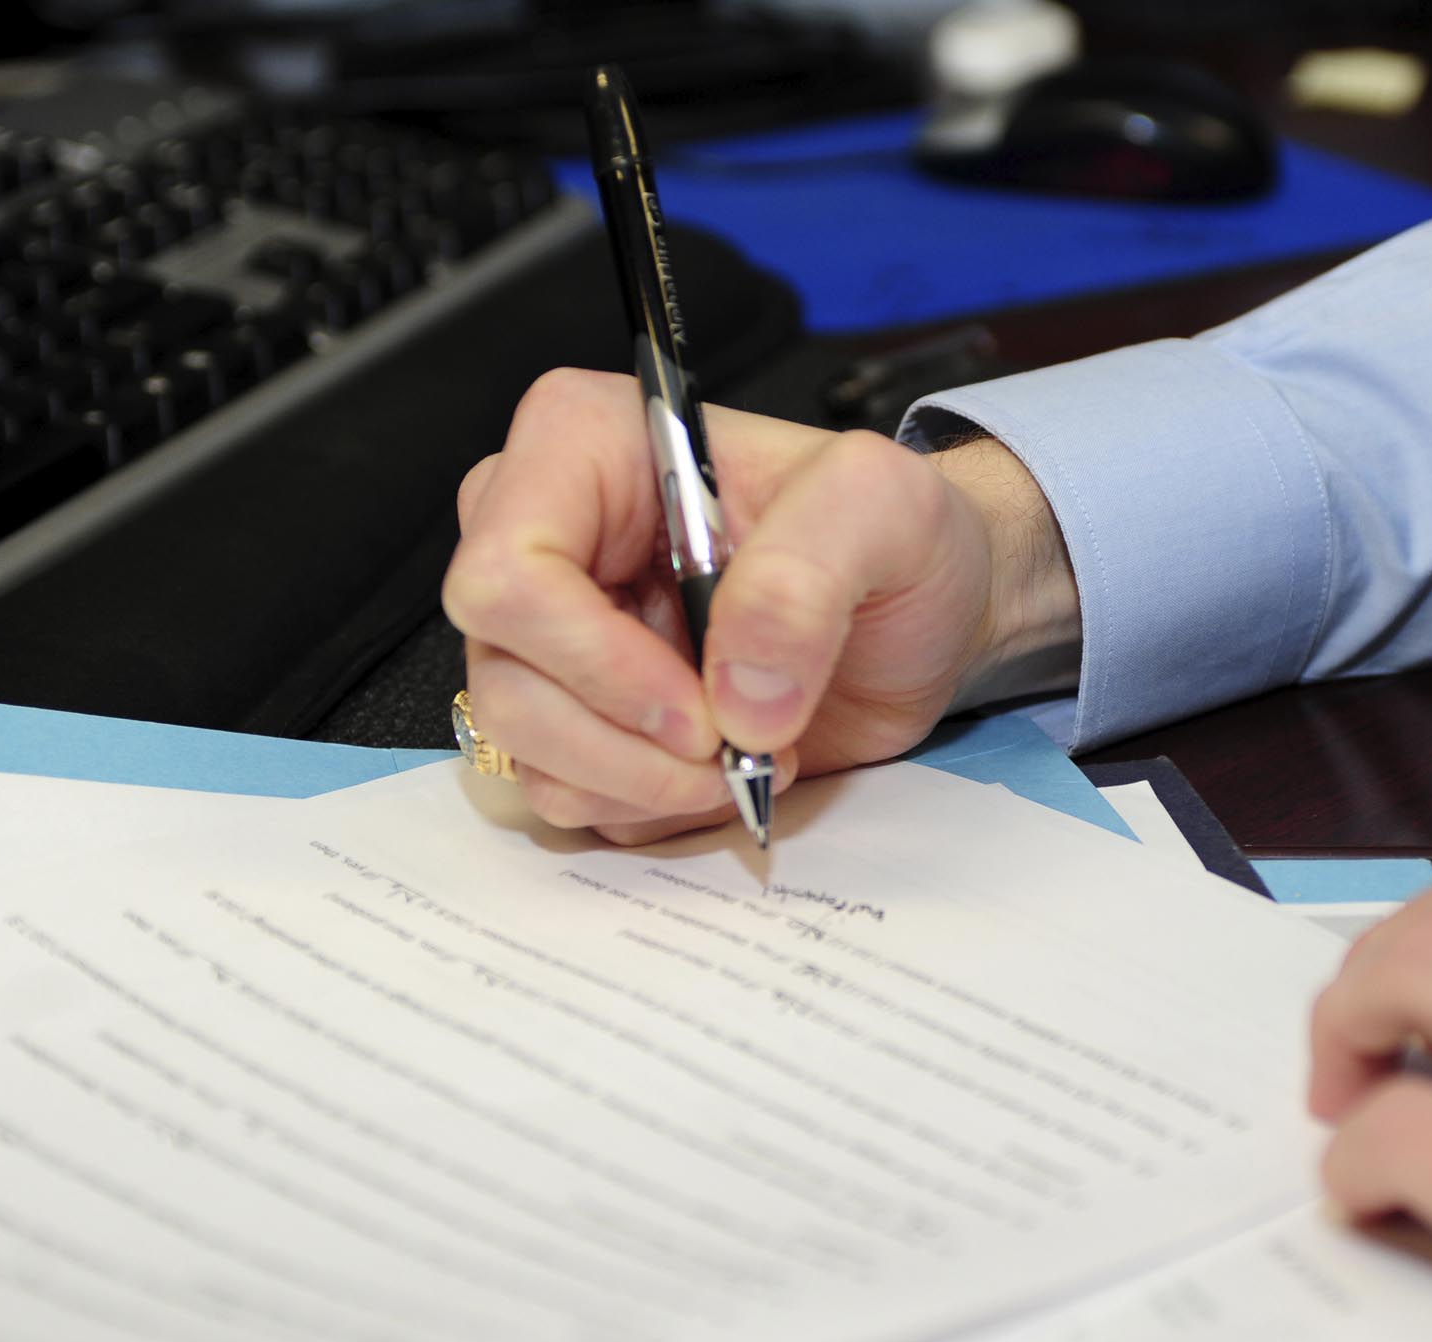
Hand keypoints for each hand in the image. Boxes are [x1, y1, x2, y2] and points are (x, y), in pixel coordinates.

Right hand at [443, 369, 1077, 842]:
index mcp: (585, 447)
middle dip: (624, 743)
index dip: (593, 663)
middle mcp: (547, 536)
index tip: (700, 710)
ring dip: (641, 784)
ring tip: (745, 757)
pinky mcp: (581, 710)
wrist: (926, 612)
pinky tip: (723, 768)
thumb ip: (809, 573)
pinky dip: (647, 804)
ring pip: (524, 747)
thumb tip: (734, 692)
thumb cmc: (900, 537)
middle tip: (734, 748)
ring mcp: (554, 633)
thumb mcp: (888, 509)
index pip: (508, 572)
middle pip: (505, 676)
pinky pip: (564, 789)